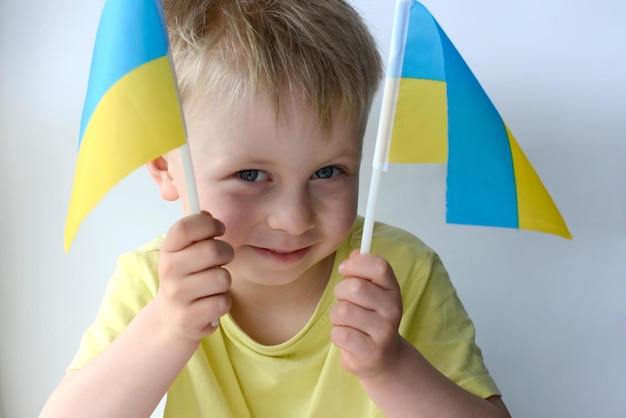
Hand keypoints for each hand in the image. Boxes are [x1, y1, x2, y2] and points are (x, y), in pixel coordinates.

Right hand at [155, 211, 233, 341]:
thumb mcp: (184, 253)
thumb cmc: (186, 279)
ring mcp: (178, 295)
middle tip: (221, 260)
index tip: (218, 229)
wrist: (170, 319)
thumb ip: (196, 232)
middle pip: (213, 250)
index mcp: (168, 250)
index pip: (186, 227)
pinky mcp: (189, 317)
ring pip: (222, 278)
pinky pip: (223, 302)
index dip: (208, 224)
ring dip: (224, 281)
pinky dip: (222, 302)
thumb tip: (207, 214)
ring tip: (212, 285)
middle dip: (226, 253)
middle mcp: (169, 271)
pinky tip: (210, 303)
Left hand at [330, 250, 403, 377]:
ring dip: (336, 316)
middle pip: (355, 288)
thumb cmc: (371, 318)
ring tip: (347, 323)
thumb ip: (362, 270)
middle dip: (340, 292)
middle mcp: (393, 309)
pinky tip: (348, 338)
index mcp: (393, 289)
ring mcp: (384, 331)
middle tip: (344, 301)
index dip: (356, 264)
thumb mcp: (371, 292)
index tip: (344, 270)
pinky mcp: (371, 352)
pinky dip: (337, 335)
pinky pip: (340, 334)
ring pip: (343, 311)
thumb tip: (355, 252)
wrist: (384, 358)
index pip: (379, 266)